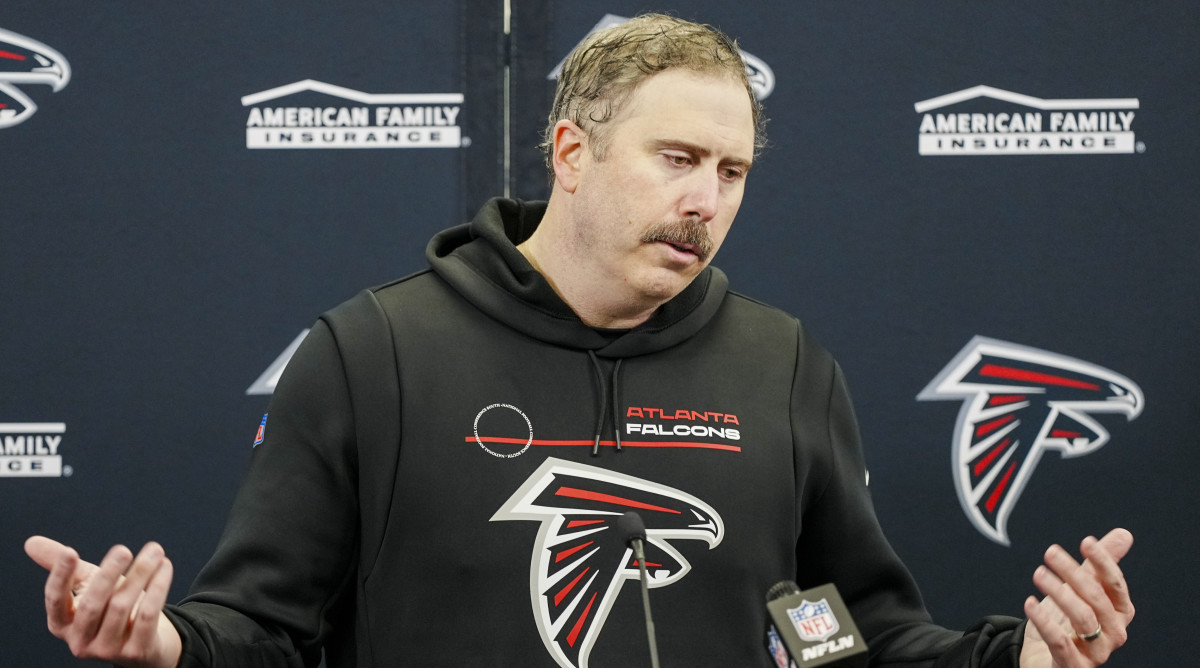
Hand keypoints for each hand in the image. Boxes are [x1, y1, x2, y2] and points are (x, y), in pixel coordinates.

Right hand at [25, 536, 181, 667]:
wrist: (144, 642)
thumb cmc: (110, 607)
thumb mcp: (87, 585)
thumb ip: (64, 566)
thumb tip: (31, 542)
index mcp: (61, 624)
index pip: (55, 600)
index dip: (60, 576)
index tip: (70, 551)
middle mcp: (80, 641)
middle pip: (92, 604)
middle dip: (107, 574)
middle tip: (123, 550)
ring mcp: (107, 650)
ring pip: (122, 607)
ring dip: (140, 574)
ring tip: (154, 551)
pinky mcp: (135, 651)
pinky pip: (148, 616)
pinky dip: (158, 588)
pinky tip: (165, 567)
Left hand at [1019, 528, 1134, 667]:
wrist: (1044, 657)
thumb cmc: (1065, 621)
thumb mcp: (1080, 590)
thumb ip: (1099, 565)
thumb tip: (1124, 534)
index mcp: (1119, 612)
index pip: (1115, 584)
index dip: (1103, 562)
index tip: (1086, 541)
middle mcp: (1113, 633)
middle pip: (1097, 598)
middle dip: (1074, 572)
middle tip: (1050, 552)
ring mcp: (1096, 652)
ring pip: (1082, 618)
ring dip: (1059, 592)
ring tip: (1039, 573)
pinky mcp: (1073, 666)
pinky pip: (1061, 643)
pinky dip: (1044, 621)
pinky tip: (1029, 603)